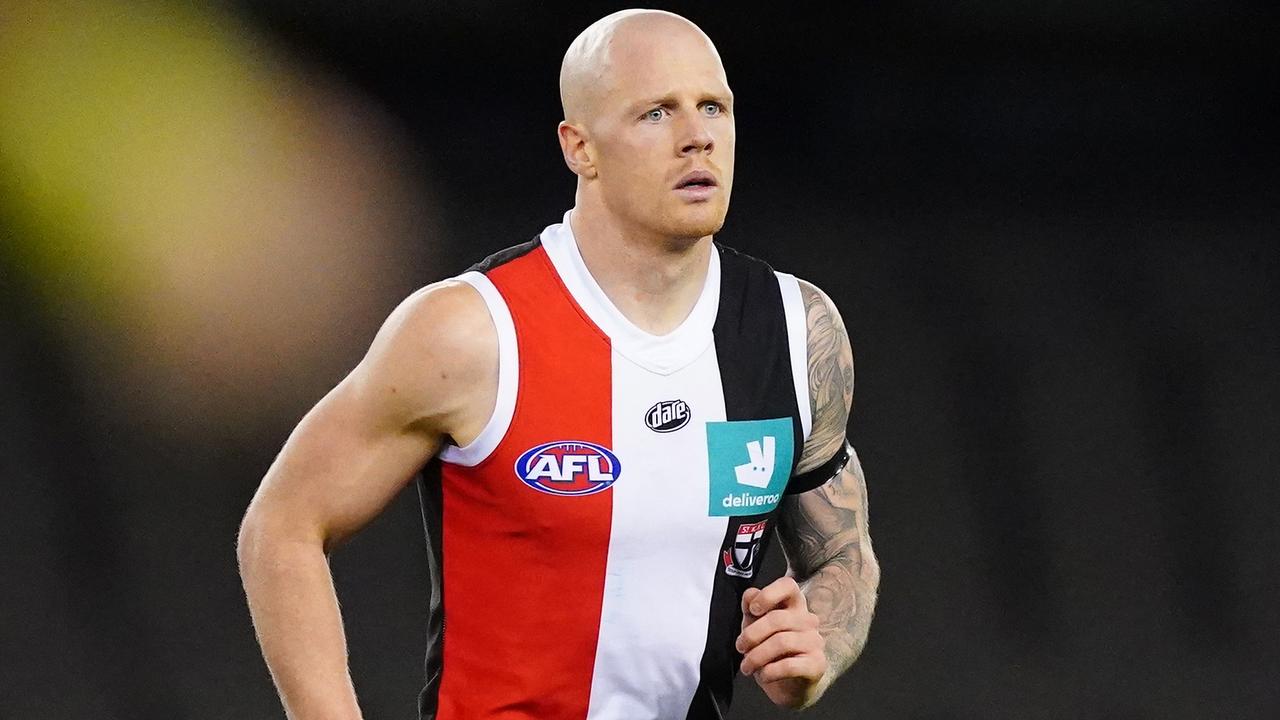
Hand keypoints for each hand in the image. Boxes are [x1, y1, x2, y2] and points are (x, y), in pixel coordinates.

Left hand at [735, 576, 828, 707]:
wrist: (787, 686)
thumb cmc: (771, 652)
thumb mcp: (755, 626)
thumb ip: (752, 608)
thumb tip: (750, 595)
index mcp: (794, 605)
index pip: (788, 585)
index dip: (768, 594)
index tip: (752, 610)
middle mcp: (808, 620)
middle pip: (777, 618)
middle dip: (751, 634)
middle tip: (740, 647)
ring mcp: (815, 641)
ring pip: (781, 642)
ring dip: (756, 657)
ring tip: (747, 666)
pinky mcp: (817, 664)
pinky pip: (789, 665)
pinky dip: (770, 672)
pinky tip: (764, 675)